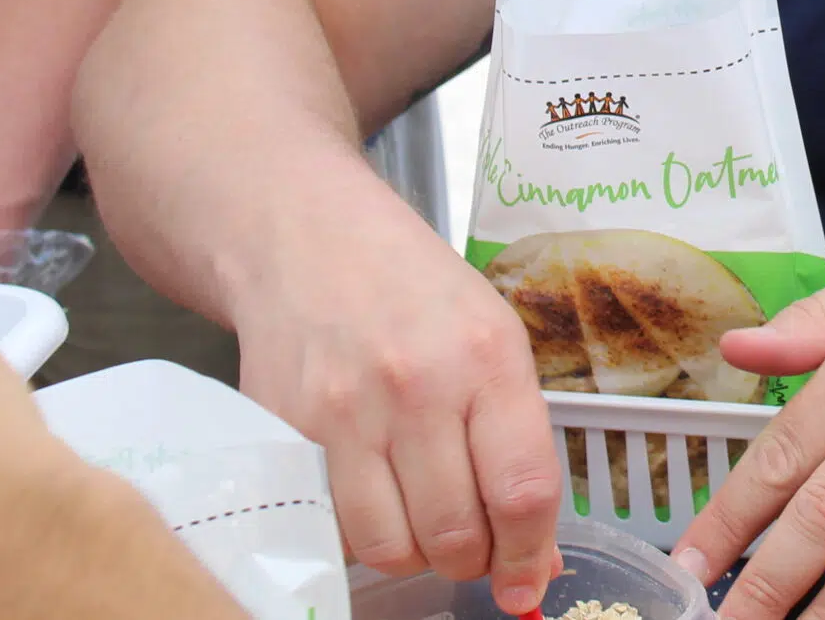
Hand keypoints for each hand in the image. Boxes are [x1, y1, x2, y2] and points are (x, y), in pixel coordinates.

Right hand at [224, 187, 564, 614]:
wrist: (308, 240)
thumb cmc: (415, 290)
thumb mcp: (493, 337)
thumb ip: (519, 439)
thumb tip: (539, 552)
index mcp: (486, 357)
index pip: (522, 489)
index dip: (530, 556)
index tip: (528, 584)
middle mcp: (416, 387)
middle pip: (454, 534)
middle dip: (472, 560)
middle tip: (472, 544)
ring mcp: (342, 413)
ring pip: (389, 548)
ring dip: (414, 555)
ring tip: (421, 520)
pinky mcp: (284, 432)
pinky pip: (332, 526)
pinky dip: (358, 533)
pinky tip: (372, 495)